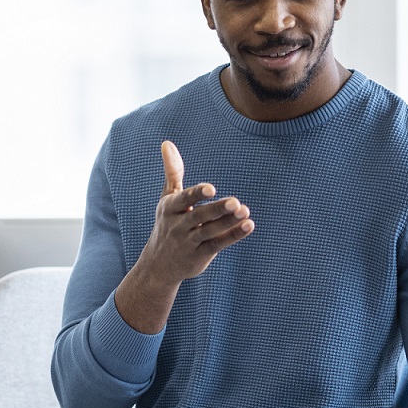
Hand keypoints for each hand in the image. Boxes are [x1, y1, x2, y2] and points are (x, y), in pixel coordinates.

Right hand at [114, 141, 253, 332]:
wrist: (159, 264)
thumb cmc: (167, 223)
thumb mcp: (167, 198)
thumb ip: (172, 172)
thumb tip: (167, 143)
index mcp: (170, 209)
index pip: (184, 199)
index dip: (197, 194)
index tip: (211, 189)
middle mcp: (178, 226)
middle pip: (200, 217)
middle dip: (218, 210)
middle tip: (236, 202)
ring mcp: (189, 242)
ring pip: (211, 231)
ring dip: (229, 222)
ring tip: (245, 211)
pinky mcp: (201, 255)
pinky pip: (218, 244)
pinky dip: (233, 235)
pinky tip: (248, 225)